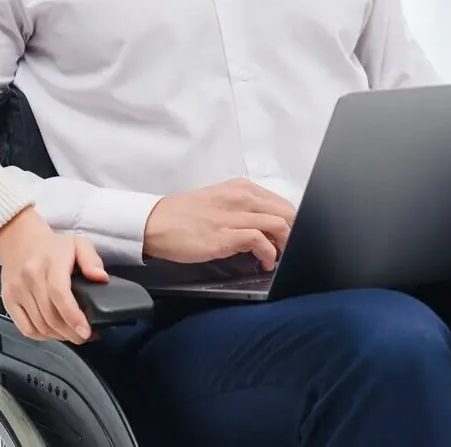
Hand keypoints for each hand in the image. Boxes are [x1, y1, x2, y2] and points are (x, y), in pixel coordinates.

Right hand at [0, 206, 107, 343]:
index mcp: (50, 263)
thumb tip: (101, 278)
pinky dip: (40, 335)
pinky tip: (52, 332)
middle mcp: (30, 277)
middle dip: (70, 332)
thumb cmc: (52, 246)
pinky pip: (25, 327)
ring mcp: (17, 290)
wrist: (18, 240)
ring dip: (58, 335)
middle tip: (84, 336)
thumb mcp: (77, 244)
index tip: (86, 331)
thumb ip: (91, 260)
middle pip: (50, 315)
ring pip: (39, 325)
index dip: (73, 316)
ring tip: (71, 334)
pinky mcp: (8, 300)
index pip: (59, 294)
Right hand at [143, 178, 295, 270]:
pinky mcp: (225, 236)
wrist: (156, 223)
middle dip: (294, 233)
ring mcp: (233, 216)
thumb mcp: (219, 201)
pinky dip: (269, 254)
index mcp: (240, 188)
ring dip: (285, 245)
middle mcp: (240, 197)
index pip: (282, 202)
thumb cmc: (185, 215)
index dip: (291, 222)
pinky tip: (264, 262)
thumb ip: (243, 209)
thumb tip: (267, 226)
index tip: (288, 237)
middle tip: (287, 249)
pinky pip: (260, 241)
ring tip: (278, 258)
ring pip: (279, 224)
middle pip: (287, 212)